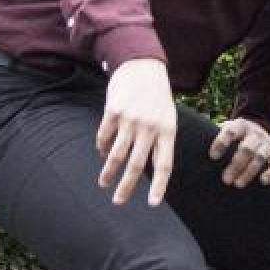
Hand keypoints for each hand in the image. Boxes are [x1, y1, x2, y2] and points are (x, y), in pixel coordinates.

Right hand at [95, 58, 177, 205]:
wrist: (142, 65)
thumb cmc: (157, 96)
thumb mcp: (167, 117)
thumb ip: (160, 141)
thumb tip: (148, 168)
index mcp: (168, 130)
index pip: (164, 164)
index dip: (159, 185)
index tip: (153, 203)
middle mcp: (150, 127)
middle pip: (136, 164)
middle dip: (126, 187)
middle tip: (118, 202)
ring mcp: (130, 120)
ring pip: (117, 154)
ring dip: (109, 172)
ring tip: (104, 183)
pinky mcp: (113, 112)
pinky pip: (104, 137)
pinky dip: (102, 148)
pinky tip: (102, 153)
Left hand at [208, 118, 269, 187]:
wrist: (259, 124)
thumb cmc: (234, 134)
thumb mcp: (224, 128)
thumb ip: (210, 134)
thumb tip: (185, 141)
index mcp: (239, 126)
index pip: (230, 132)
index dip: (222, 143)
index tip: (213, 156)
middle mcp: (254, 134)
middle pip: (246, 148)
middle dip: (236, 165)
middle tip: (225, 179)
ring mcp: (266, 144)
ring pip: (260, 157)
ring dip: (249, 171)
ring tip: (238, 184)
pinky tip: (263, 181)